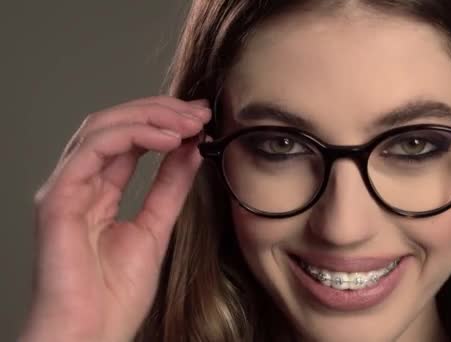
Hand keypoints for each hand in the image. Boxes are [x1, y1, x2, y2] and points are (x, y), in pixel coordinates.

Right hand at [19, 96, 210, 341]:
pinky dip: (133, 135)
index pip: (130, 140)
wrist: (91, 333)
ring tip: (188, 122)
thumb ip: (170, 187)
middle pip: (115, 125)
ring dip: (150, 117)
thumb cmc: (113, 295)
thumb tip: (191, 149)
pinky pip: (94, 149)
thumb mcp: (157, 228)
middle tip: (198, 111)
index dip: (165, 122)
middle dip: (161, 112)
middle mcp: (80, 183)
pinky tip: (167, 138)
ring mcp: (67, 187)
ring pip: (103, 127)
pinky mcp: (59, 197)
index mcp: (99, 192)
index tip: (201, 118)